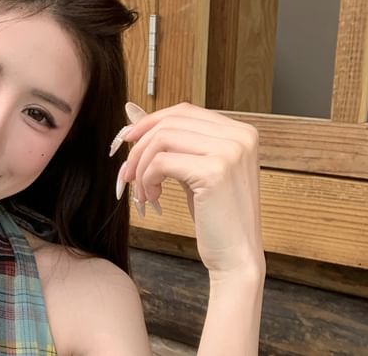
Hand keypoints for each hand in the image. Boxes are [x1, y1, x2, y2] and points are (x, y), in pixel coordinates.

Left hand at [111, 102, 264, 278]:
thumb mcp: (196, 170)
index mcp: (241, 132)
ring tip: (142, 190)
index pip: (184, 111)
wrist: (237, 257)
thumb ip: (174, 143)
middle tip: (127, 172)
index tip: (128, 139)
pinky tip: (152, 197)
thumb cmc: (217, 217)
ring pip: (161, 140)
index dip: (150, 122)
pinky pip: (161, 163)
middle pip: (170, 122)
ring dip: (141, 166)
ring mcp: (229, 152)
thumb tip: (132, 114)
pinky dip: (147, 179)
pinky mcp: (214, 172)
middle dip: (139, 146)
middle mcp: (240, 136)